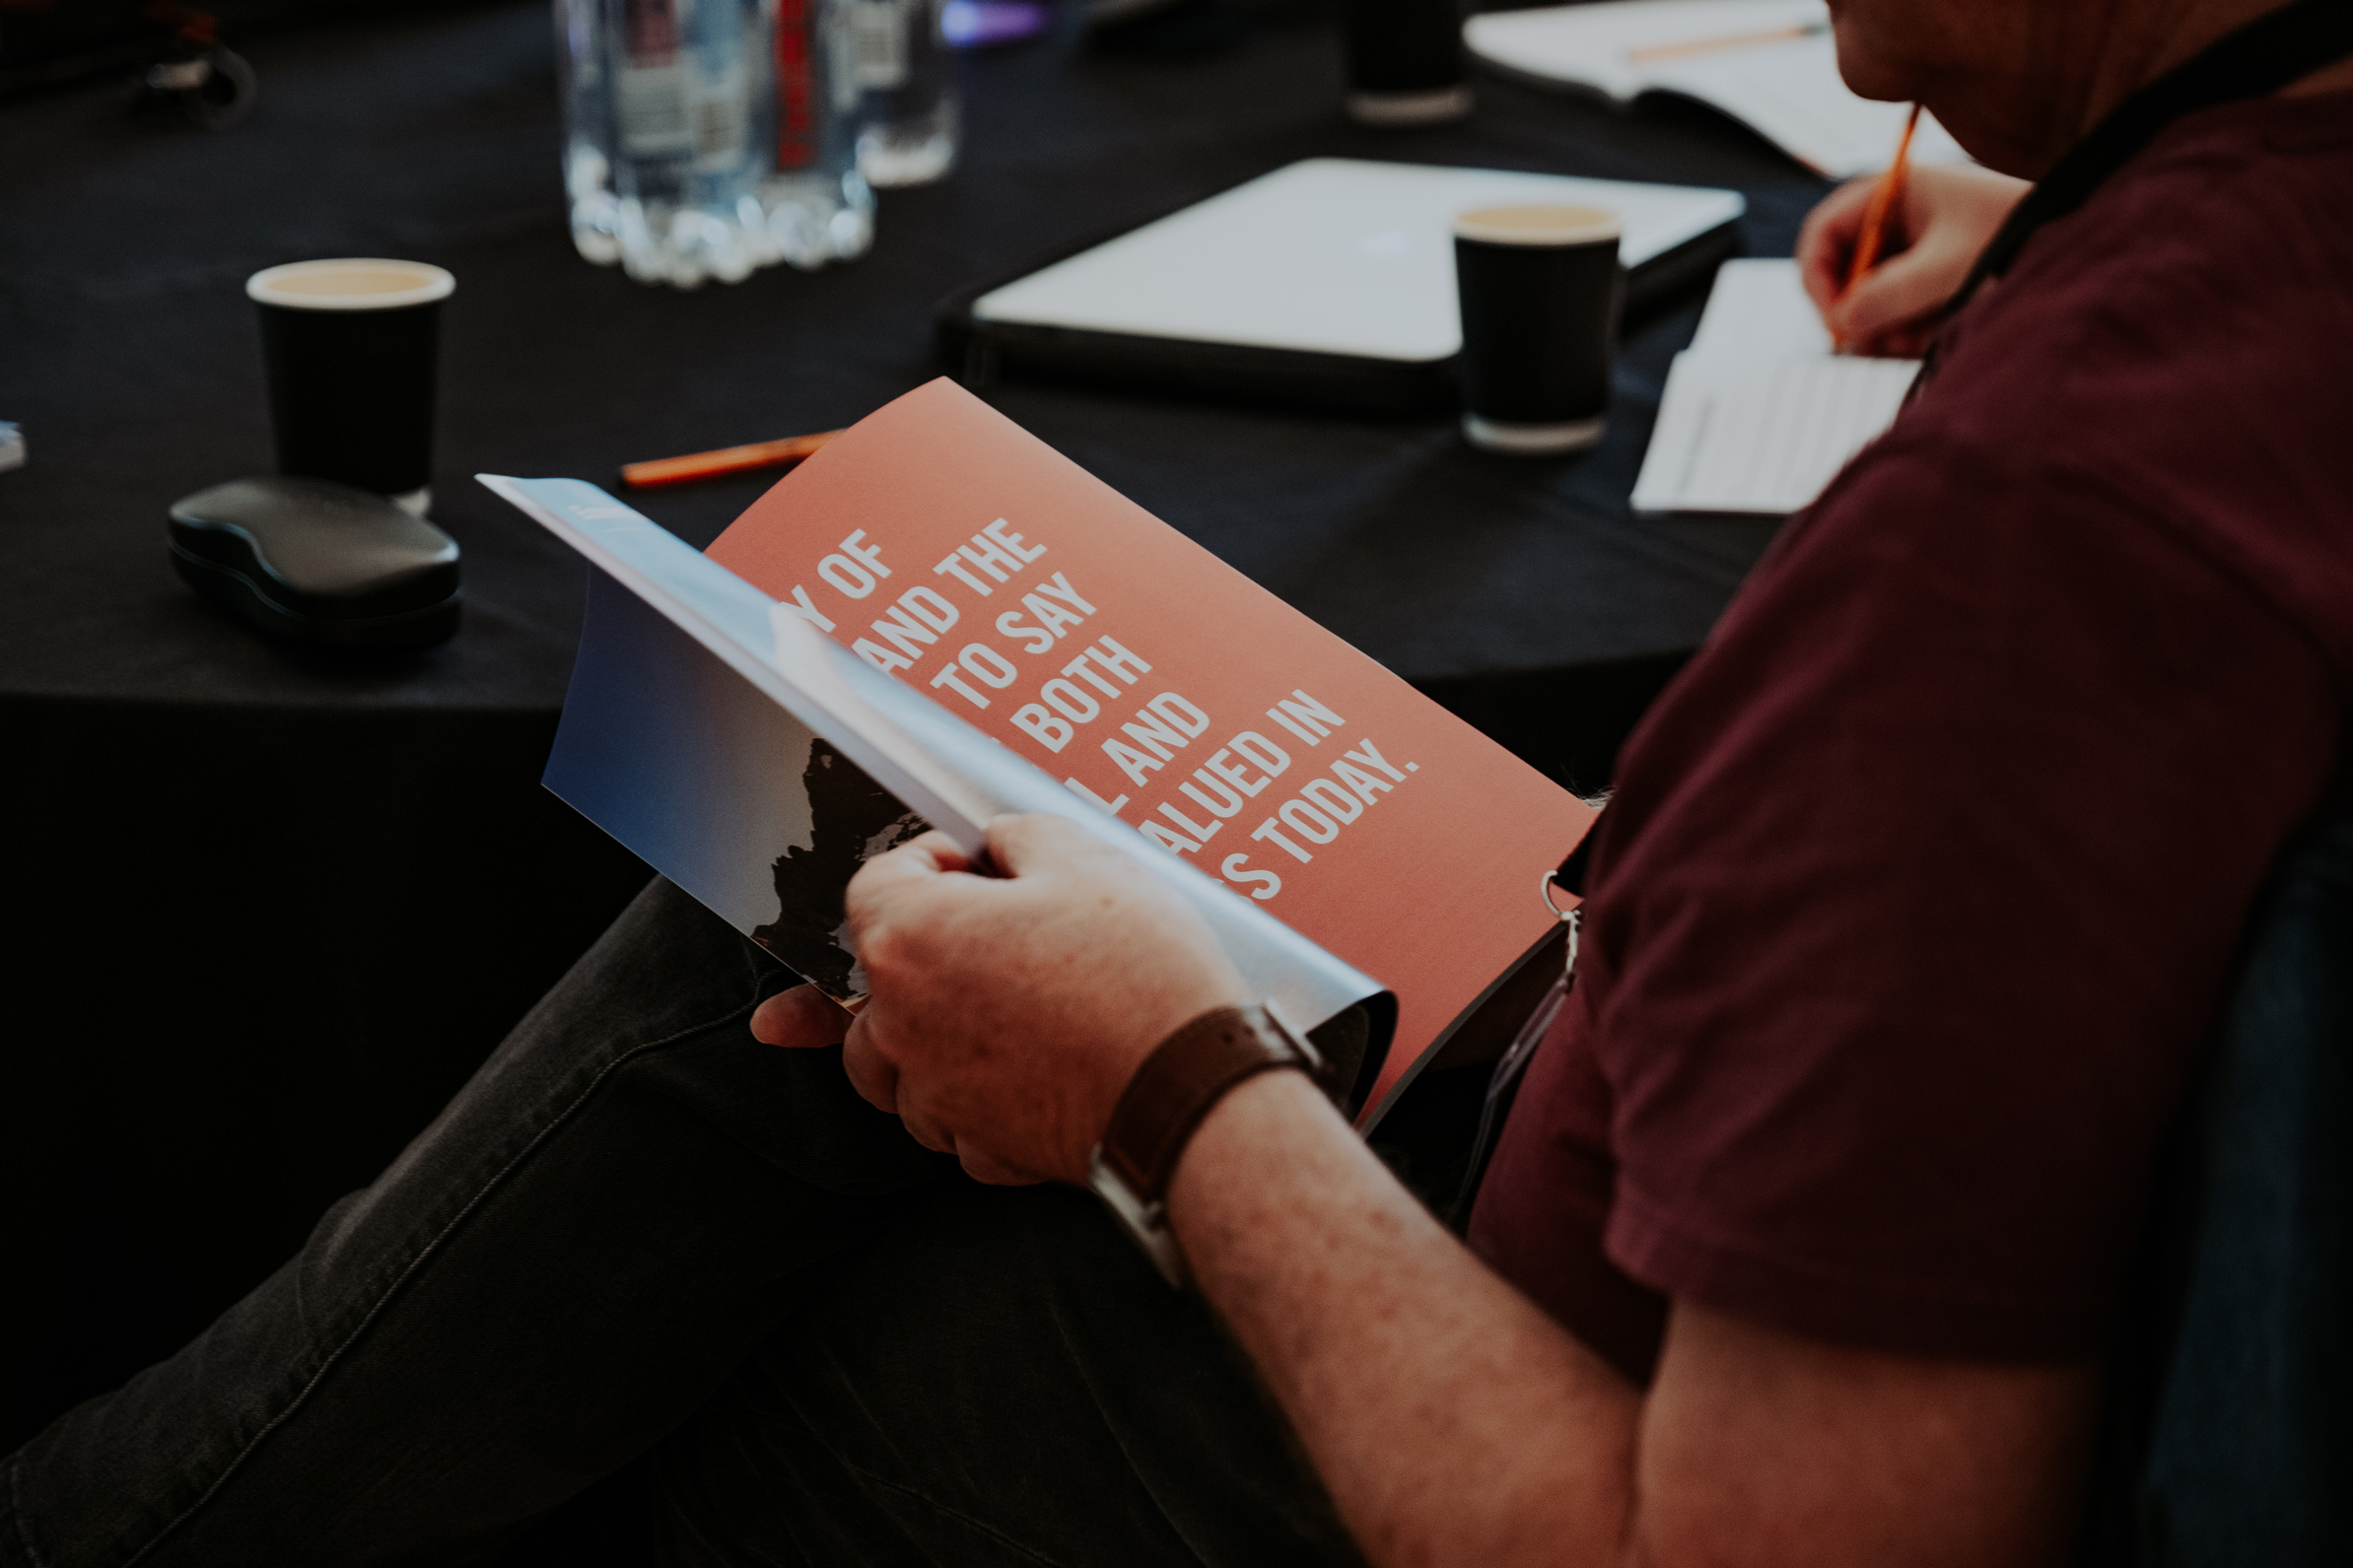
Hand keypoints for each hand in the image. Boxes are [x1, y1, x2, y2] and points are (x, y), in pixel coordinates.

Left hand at [752, 814, 1244, 1185]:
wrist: (1190, 1090)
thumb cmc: (1139, 980)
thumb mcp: (1087, 860)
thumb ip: (1020, 835)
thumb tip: (1002, 842)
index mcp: (911, 940)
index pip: (874, 883)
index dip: (927, 861)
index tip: (972, 863)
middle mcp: (903, 1025)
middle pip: (876, 976)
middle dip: (929, 946)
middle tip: (1000, 931)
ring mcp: (937, 1095)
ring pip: (893, 1065)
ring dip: (927, 1032)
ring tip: (992, 1006)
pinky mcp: (982, 1149)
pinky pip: (952, 1123)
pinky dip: (973, 1098)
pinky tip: (1024, 1069)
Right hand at [1797, 164, 2029, 357]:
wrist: (2068, 242)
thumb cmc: (2014, 233)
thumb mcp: (1949, 266)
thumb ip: (1892, 294)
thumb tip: (1843, 326)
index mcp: (1889, 193)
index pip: (1822, 234)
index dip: (1817, 279)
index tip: (1834, 319)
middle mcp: (1889, 222)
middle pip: (1837, 274)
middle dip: (1853, 313)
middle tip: (1869, 345)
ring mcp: (1904, 254)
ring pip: (1864, 302)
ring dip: (1882, 329)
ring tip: (1918, 339)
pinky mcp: (1920, 283)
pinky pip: (1891, 315)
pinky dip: (1904, 333)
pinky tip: (1933, 335)